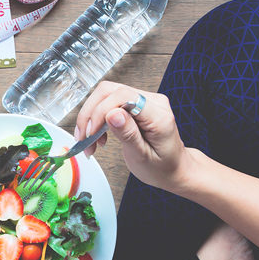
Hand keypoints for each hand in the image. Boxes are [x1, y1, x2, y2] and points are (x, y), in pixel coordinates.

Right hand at [75, 81, 196, 191]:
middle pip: (110, 91)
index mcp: (159, 116)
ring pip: (106, 95)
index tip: (91, 133)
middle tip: (84, 138)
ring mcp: (145, 100)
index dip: (101, 111)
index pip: (123, 96)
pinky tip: (97, 136)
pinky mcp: (136, 104)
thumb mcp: (143, 157)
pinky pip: (109, 102)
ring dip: (91, 117)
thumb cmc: (162, 167)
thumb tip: (112, 114)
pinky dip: (97, 118)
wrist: (174, 169)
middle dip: (91, 113)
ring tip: (89, 141)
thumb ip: (128, 134)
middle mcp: (153, 102)